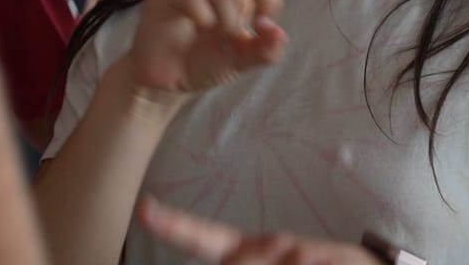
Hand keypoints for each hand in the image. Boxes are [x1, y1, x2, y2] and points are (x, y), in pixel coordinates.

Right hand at [127, 0, 297, 105]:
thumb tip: (276, 34)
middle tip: (251, 30)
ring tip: (217, 36)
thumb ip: (265, 50)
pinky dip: (204, 21)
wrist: (164, 81)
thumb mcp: (243, 61)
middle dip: (264, 0)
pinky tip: (195, 30)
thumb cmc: (204, 60)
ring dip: (230, 21)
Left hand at [138, 198, 380, 264]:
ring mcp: (296, 251)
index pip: (205, 238)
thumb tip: (230, 258)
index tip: (144, 209)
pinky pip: (305, 261)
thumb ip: (246, 259)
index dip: (174, 224)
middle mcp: (272, 246)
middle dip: (246, 264)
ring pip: (279, 259)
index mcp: (252, 250)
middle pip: (235, 260)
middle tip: (288, 262)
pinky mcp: (324, 256)